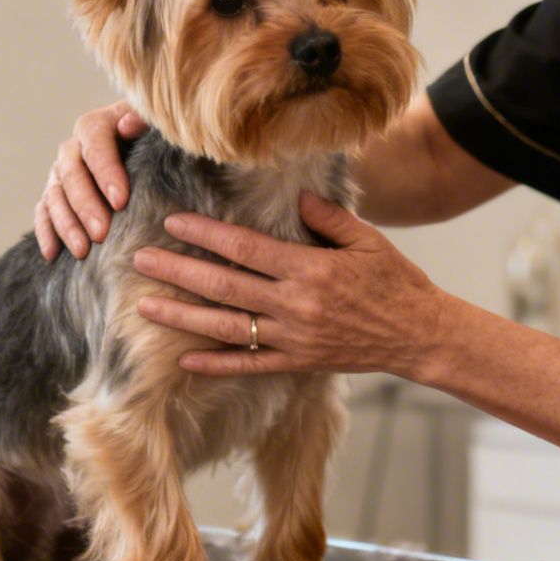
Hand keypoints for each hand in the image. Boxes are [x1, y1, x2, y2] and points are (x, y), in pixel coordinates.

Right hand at [35, 102, 147, 259]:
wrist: (140, 150)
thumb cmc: (152, 139)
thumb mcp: (154, 125)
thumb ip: (145, 122)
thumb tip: (129, 123)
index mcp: (96, 126)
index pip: (95, 145)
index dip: (105, 172)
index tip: (121, 201)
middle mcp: (73, 148)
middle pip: (72, 174)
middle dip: (86, 206)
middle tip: (101, 234)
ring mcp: (60, 173)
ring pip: (55, 196)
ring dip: (66, 225)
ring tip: (83, 251)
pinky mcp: (55, 195)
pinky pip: (44, 212)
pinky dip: (45, 232)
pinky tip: (52, 254)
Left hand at [131, 193, 450, 377]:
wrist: (420, 335)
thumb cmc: (396, 282)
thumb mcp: (366, 239)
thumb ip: (327, 216)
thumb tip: (294, 194)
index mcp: (309, 269)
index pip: (244, 248)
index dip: (204, 234)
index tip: (172, 222)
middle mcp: (295, 305)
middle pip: (224, 286)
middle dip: (178, 272)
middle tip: (138, 261)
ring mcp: (293, 338)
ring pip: (226, 328)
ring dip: (182, 318)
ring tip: (144, 308)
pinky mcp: (298, 363)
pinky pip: (249, 366)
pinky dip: (216, 365)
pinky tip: (184, 361)